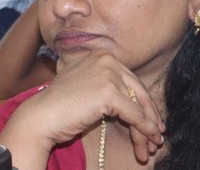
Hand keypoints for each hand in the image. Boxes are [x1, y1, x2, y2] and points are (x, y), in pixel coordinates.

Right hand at [0, 50, 164, 164]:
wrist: (42, 116)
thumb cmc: (60, 105)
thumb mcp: (86, 84)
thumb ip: (107, 84)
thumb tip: (135, 101)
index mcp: (102, 55)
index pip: (131, 80)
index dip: (143, 102)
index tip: (151, 119)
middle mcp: (107, 59)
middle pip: (139, 91)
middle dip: (150, 115)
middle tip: (158, 134)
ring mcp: (108, 74)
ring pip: (138, 106)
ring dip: (148, 128)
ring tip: (153, 144)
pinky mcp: (109, 92)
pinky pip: (135, 115)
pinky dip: (143, 130)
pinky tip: (147, 140)